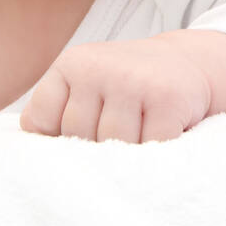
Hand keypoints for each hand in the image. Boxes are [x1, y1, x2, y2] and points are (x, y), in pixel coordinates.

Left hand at [19, 36, 212, 143]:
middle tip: (120, 128)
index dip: (60, 136)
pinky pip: (149, 148)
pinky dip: (155, 152)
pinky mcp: (168, 98)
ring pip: (113, 146)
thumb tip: (38, 162)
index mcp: (73, 63)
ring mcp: (134, 81)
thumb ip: (54, 114)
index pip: (42, 121)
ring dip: (128, 151)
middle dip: (97, 145)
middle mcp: (99, 67)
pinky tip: (161, 131)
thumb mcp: (85, 84)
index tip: (85, 129)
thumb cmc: (127, 85)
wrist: (188, 63)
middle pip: (78, 138)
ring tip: (140, 131)